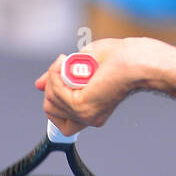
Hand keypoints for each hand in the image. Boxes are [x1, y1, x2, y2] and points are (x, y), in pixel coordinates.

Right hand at [34, 37, 164, 135]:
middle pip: (49, 109)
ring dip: (54, 77)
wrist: (137, 59)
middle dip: (51, 84)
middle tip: (64, 65)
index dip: (51, 96)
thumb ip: (60, 77)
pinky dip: (57, 75)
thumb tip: (38, 84)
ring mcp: (84, 115)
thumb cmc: (120, 57)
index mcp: (90, 111)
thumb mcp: (81, 65)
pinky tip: (67, 64)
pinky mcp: (82, 107)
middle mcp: (88, 118)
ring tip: (69, 62)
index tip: (50, 78)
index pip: (58, 118)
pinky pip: (55, 92)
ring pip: (50, 101)